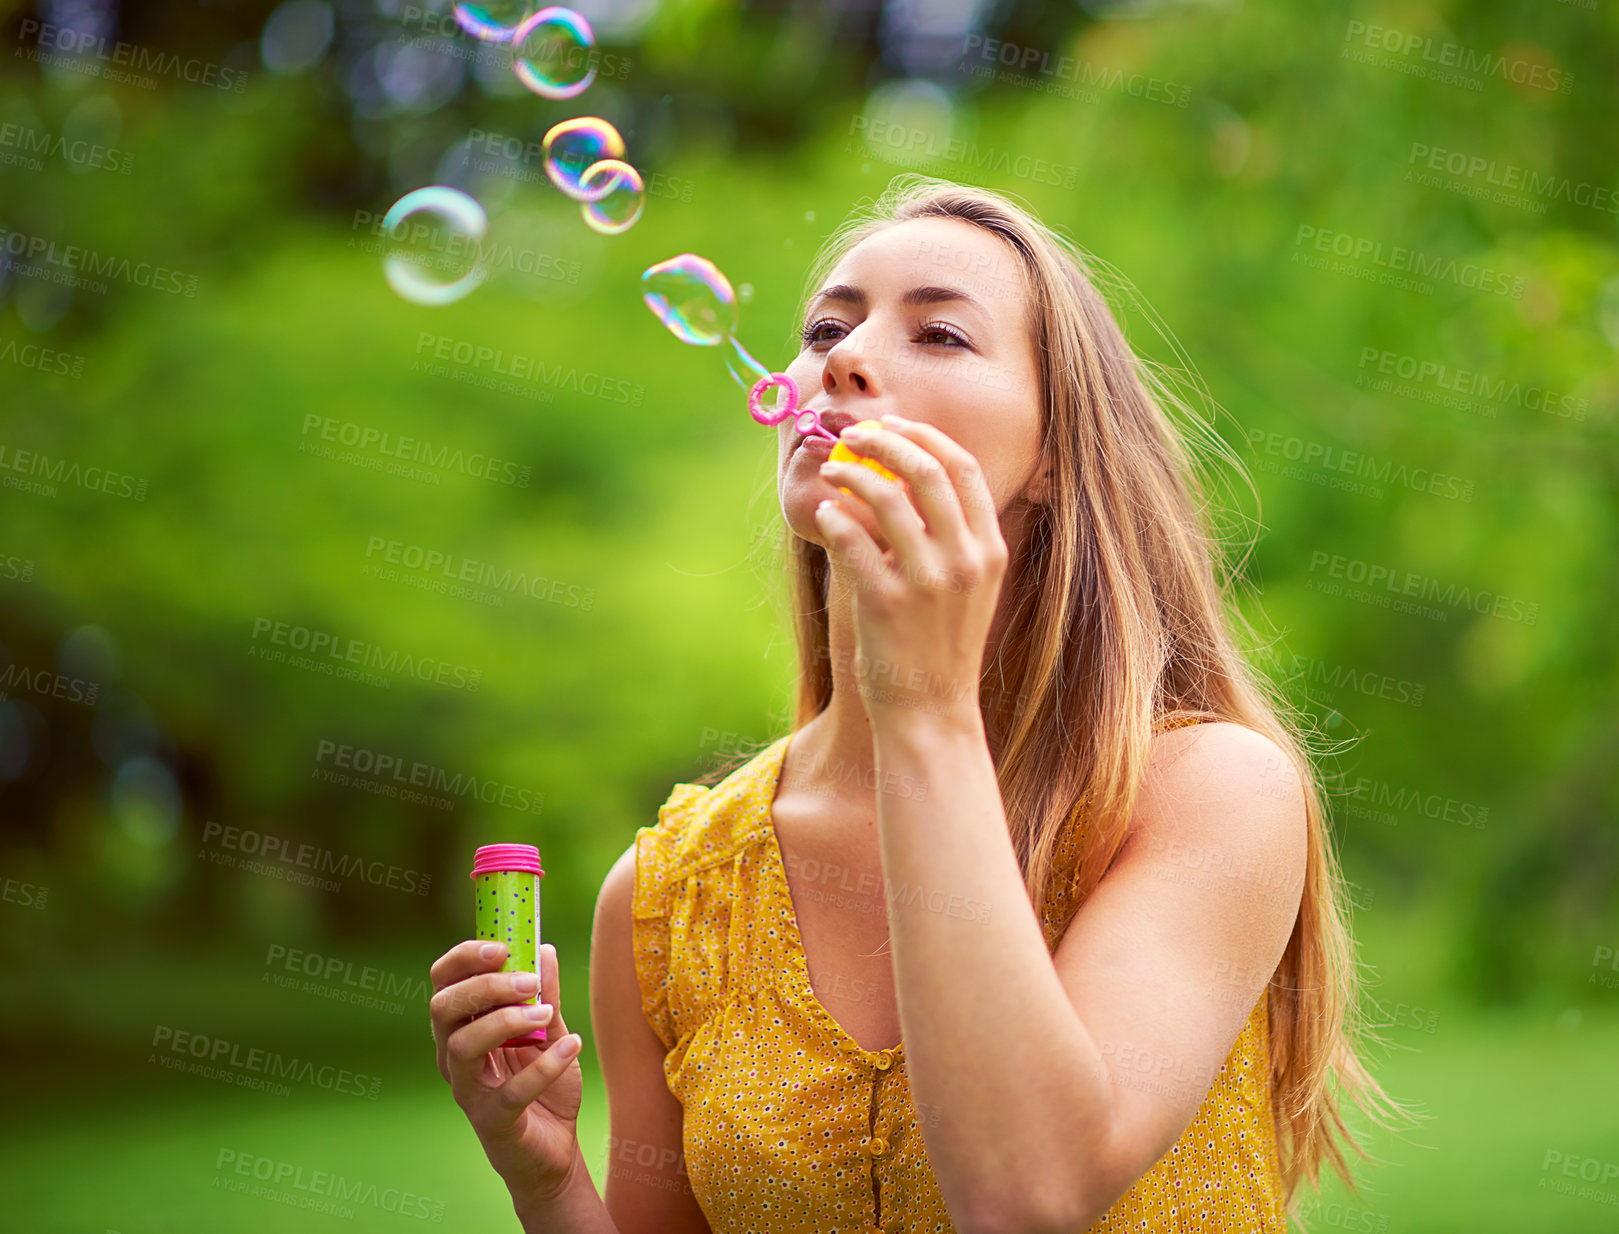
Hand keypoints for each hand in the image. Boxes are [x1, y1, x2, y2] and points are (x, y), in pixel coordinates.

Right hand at [429, 940, 584, 1203]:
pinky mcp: (492, 1122)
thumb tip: (544, 949)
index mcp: (463, 1028)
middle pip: (443, 1009)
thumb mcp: (550, 1032)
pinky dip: (543, 1066)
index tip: (502, 946)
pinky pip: (509, 1092)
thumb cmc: (544, 1086)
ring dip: (506, 1021)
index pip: (443, 983)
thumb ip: (545, 994)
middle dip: (485, 986)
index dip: (464, 959)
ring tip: (547, 1013)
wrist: (557, 1147)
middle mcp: (455, 1057)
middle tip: (528, 982)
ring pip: (463, 1046)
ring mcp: (469, 1092)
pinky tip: (572, 1046)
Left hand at [813, 414, 1006, 730]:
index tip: (893, 425)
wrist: (931, 712)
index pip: (962, 468)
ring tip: (832, 472)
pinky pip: (852, 540)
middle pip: (925, 470)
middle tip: (852, 435)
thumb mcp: (965, 587)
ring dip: (851, 473)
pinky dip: (835, 517)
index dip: (924, 436)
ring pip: (885, 496)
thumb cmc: (940, 645)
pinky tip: (825, 515)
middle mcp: (965, 560)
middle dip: (884, 441)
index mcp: (989, 549)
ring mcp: (928, 582)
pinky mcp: (886, 603)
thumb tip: (899, 475)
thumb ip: (945, 535)